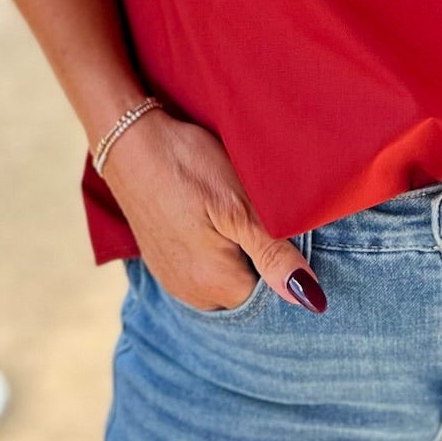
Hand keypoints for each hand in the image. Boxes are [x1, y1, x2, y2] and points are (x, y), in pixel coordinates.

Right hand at [100, 109, 327, 312]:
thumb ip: (274, 255)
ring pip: (225, 280)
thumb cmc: (188, 166)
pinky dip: (216, 251)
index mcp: (215, 285)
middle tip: (261, 218)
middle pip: (247, 293)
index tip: (286, 233)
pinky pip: (202, 270)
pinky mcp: (163, 260)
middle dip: (262, 264)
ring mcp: (173, 278)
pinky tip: (216, 221)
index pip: (271, 299)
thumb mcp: (240, 205)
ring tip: (239, 217)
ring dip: (239, 257)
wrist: (130, 140)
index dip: (286, 267)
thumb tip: (311, 299)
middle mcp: (191, 293)